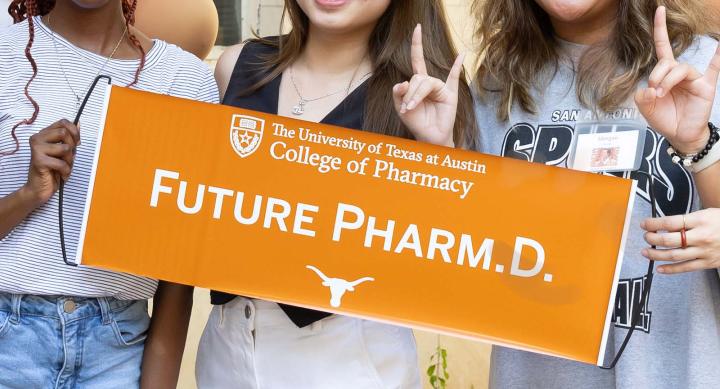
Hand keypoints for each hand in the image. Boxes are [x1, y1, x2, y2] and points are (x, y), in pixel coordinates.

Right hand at [22, 119, 79, 206]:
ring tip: (63, 167)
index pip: (63, 122)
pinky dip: (66, 171)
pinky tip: (60, 175)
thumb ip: (70, 138)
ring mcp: (36, 149)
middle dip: (72, 147)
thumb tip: (78, 123)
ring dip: (69, 161)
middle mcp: (37, 138)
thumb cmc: (53, 170)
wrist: (39, 188)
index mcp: (43, 134)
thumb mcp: (65, 152)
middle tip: (68, 158)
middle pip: (64, 133)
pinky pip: (62, 163)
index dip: (74, 132)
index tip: (76, 143)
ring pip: (65, 148)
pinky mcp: (38, 160)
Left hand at [393, 24, 463, 147]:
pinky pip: (454, 78)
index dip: (417, 44)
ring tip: (411, 108)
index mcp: (418, 82)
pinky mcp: (450, 95)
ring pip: (426, 83)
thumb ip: (398, 94)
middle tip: (406, 108)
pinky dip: (457, 66)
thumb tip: (402, 82)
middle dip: (409, 93)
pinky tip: (462, 54)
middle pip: (417, 78)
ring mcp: (441, 87)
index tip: (418, 28)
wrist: (429, 137)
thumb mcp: (401, 108)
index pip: (417, 60)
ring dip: (416, 96)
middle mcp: (430, 82)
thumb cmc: (416, 121)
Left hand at [635, 6, 719, 153]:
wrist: (679, 135)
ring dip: (667, 79)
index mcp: (665, 74)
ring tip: (662, 94)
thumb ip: (643, 97)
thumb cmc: (665, 119)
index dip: (660, 29)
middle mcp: (680, 73)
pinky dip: (718, 58)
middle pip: (666, 62)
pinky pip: (714, 70)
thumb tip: (649, 89)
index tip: (659, 10)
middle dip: (656, 75)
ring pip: (680, 68)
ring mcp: (694, 78)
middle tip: (654, 91)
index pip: (663, 48)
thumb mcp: (646, 108)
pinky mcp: (705, 87)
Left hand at [640, 209, 719, 273]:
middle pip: (669, 240)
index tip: (644, 224)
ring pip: (674, 255)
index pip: (670, 222)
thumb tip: (664, 226)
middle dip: (652, 238)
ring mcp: (704, 251)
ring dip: (656, 254)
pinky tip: (659, 268)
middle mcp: (702, 236)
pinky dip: (670, 269)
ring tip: (645, 252)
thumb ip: (687, 220)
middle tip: (645, 237)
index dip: (653, 223)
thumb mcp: (706, 214)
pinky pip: (685, 268)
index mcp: (701, 220)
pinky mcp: (708, 263)